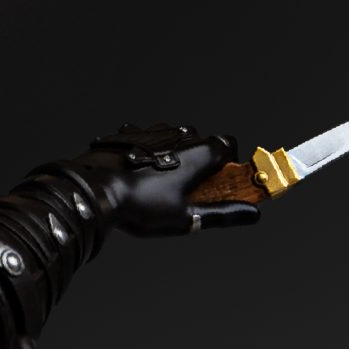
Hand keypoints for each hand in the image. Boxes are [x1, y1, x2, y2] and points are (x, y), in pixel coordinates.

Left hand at [61, 122, 256, 235]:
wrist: (95, 192)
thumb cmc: (143, 207)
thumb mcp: (187, 218)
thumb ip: (221, 214)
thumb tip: (252, 214)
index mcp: (197, 152)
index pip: (227, 143)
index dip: (229, 160)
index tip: (222, 179)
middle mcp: (178, 134)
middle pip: (200, 140)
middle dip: (200, 160)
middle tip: (189, 189)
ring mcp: (151, 130)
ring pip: (173, 136)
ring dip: (174, 153)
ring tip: (160, 183)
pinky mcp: (128, 133)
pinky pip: (145, 137)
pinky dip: (149, 150)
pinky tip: (138, 171)